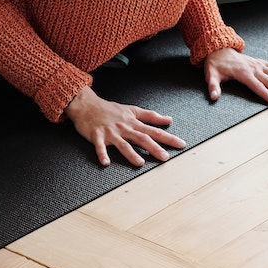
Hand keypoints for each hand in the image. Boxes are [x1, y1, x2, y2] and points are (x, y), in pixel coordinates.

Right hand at [63, 86, 185, 166]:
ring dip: (131, 153)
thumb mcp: (132, 110)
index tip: (180, 144)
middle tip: (165, 157)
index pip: (154, 130)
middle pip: (142, 138)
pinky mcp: (97, 136)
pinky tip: (106, 162)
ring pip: (123, 144)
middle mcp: (124, 127)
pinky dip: (102, 154)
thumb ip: (150, 116)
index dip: (168, 138)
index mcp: (133, 122)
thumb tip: (168, 120)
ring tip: (140, 163)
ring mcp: (110, 132)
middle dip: (154, 147)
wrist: (86, 104)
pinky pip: (100, 146)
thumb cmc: (109, 109)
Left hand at [203, 48, 267, 103]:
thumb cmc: (215, 65)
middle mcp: (254, 68)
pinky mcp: (261, 62)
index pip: (256, 85)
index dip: (265, 93)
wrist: (218, 49)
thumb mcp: (210, 75)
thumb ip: (213, 86)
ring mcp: (259, 64)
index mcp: (243, 73)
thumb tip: (214, 97)